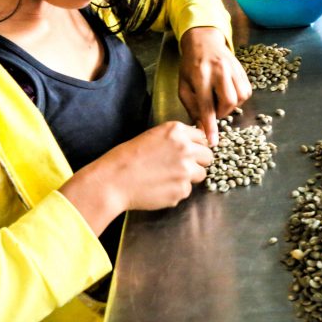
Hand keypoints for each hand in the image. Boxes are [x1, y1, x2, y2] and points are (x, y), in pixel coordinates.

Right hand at [61, 121, 212, 233]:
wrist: (113, 181)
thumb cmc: (127, 158)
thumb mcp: (153, 136)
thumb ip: (176, 138)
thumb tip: (196, 143)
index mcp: (176, 131)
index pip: (203, 137)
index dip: (197, 146)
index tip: (192, 152)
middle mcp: (185, 149)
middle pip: (208, 156)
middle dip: (198, 162)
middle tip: (181, 166)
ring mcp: (185, 171)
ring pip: (201, 175)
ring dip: (189, 177)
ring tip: (167, 177)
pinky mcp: (181, 190)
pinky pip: (187, 191)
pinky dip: (176, 191)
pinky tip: (159, 187)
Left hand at [178, 26, 251, 145]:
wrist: (204, 41)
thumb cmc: (190, 66)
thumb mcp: (183, 85)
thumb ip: (192, 107)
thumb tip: (201, 127)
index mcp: (200, 75)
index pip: (206, 105)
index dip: (210, 125)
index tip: (212, 141)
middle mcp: (219, 71)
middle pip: (228, 102)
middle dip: (223, 113)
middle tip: (214, 111)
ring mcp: (233, 68)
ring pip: (240, 97)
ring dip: (232, 106)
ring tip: (221, 100)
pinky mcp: (242, 69)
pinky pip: (247, 91)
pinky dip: (239, 98)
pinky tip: (229, 94)